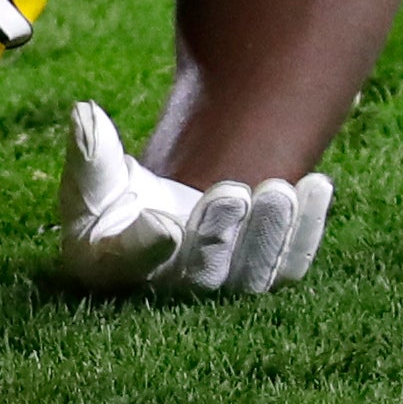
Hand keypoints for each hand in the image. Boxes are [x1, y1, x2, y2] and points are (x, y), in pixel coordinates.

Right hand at [58, 100, 329, 297]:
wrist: (155, 215)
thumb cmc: (111, 199)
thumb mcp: (92, 176)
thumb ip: (90, 151)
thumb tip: (84, 113)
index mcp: (114, 267)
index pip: (129, 263)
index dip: (146, 248)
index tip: (163, 224)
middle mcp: (170, 290)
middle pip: (202, 272)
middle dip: (219, 232)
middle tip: (233, 190)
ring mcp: (221, 287)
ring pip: (253, 274)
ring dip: (271, 233)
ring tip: (280, 189)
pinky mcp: (260, 275)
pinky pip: (288, 265)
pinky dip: (307, 230)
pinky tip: (317, 185)